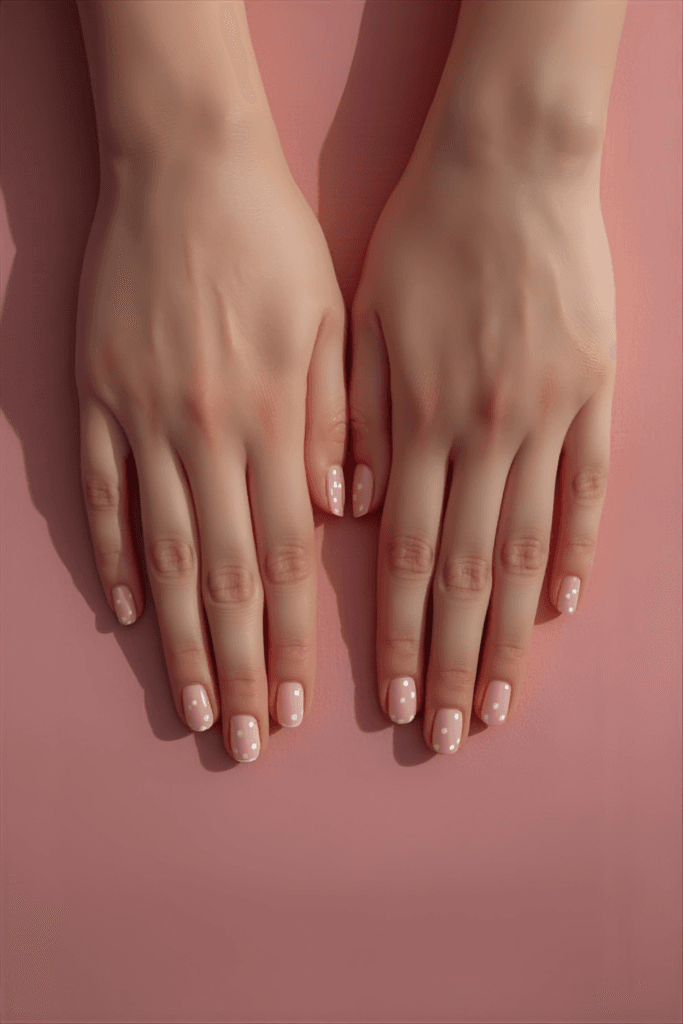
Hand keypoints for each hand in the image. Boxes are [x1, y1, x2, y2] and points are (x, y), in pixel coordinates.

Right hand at [76, 128, 346, 761]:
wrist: (185, 164)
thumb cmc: (272, 242)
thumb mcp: (329, 323)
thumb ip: (330, 425)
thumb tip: (335, 517)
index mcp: (274, 420)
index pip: (290, 558)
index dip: (294, 639)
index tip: (295, 706)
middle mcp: (208, 434)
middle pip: (229, 577)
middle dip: (240, 667)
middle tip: (243, 741)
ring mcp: (143, 421)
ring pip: (165, 554)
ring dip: (180, 639)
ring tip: (191, 707)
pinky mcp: (96, 400)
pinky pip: (102, 496)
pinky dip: (113, 559)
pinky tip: (129, 615)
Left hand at [348, 133, 615, 753]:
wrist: (510, 162)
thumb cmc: (423, 238)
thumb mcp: (362, 321)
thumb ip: (355, 423)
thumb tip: (353, 511)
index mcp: (417, 421)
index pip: (402, 558)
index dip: (397, 638)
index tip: (396, 702)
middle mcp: (483, 434)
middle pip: (464, 574)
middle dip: (451, 662)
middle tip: (448, 733)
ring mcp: (548, 418)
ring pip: (525, 551)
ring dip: (508, 634)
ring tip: (500, 701)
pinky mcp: (595, 395)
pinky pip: (587, 490)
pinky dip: (575, 554)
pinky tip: (558, 610)